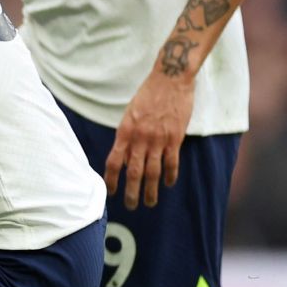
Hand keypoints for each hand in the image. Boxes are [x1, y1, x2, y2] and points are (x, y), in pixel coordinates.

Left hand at [105, 72, 195, 208]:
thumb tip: (123, 158)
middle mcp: (140, 138)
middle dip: (131, 192)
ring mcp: (158, 140)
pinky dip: (170, 176)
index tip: (111, 192)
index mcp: (124, 131)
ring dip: (151, 190)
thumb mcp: (130, 114)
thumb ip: (126, 136)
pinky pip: (171, 162)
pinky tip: (168, 184)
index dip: (111, 179)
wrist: (170, 80)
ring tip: (150, 203)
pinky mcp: (175, 138)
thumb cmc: (148, 95)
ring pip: (153, 172)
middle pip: (133, 172)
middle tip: (131, 206)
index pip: (113, 161)